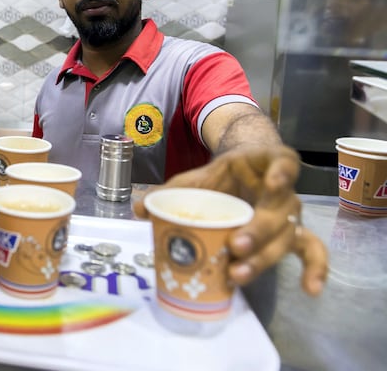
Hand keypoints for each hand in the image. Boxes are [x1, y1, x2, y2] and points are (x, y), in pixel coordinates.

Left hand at [133, 145, 327, 295]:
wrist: (241, 172)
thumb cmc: (221, 176)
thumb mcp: (196, 178)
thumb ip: (169, 191)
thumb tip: (137, 207)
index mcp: (266, 163)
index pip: (283, 162)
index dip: (280, 174)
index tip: (272, 184)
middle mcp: (285, 189)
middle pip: (279, 212)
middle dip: (257, 232)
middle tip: (234, 247)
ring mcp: (290, 213)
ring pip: (287, 237)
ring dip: (265, 257)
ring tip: (240, 273)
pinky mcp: (291, 233)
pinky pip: (310, 252)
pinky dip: (315, 269)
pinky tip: (310, 289)